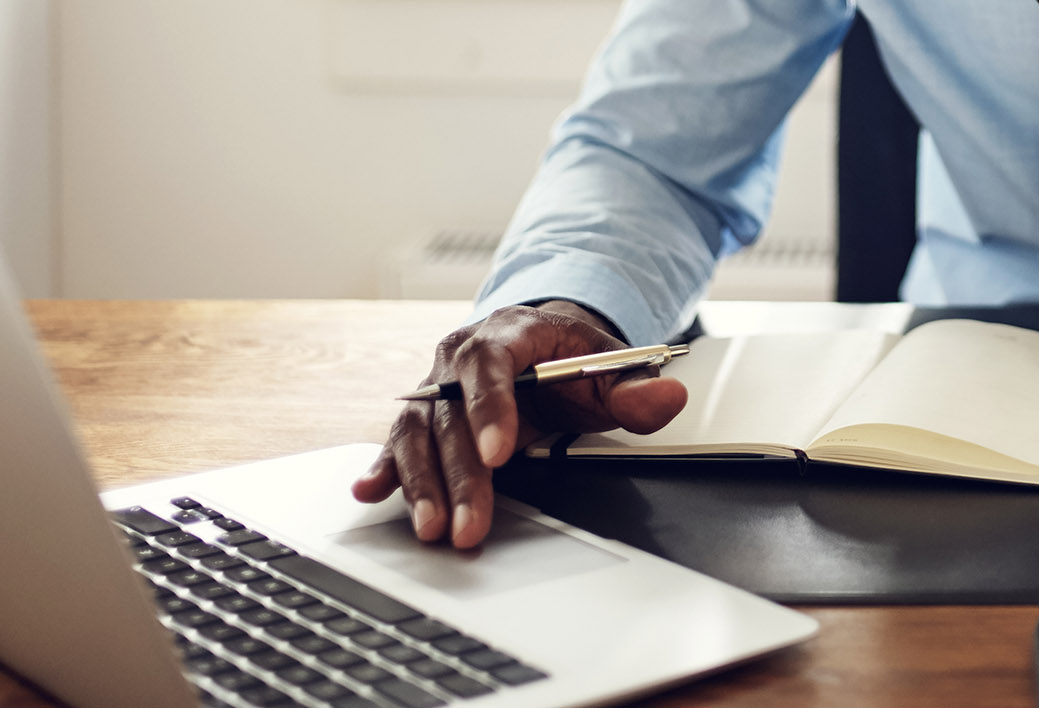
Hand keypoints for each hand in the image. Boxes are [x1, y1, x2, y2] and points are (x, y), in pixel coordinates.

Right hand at [350, 300, 687, 547]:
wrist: (541, 342)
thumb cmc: (571, 356)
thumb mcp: (611, 367)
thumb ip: (638, 388)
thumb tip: (669, 397)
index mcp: (508, 333)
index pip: (491, 365)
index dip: (490, 408)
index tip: (498, 454)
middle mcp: (459, 357)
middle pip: (451, 414)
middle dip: (459, 473)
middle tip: (468, 522)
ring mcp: (435, 387)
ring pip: (418, 433)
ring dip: (420, 483)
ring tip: (431, 527)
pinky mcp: (422, 416)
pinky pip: (397, 442)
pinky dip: (383, 468)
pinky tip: (369, 493)